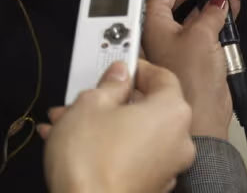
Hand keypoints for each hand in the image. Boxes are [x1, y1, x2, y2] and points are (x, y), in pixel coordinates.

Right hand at [38, 61, 194, 192]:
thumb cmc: (92, 163)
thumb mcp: (90, 104)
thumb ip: (109, 84)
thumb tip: (117, 77)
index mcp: (172, 112)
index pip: (163, 76)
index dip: (138, 67)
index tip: (117, 66)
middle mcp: (178, 140)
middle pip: (148, 107)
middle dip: (112, 100)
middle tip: (86, 96)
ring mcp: (167, 168)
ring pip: (135, 133)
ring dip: (104, 124)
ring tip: (68, 123)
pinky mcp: (151, 187)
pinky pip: (132, 156)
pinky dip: (109, 147)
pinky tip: (78, 146)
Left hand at [142, 0, 239, 138]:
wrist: (203, 115)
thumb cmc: (191, 81)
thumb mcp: (201, 35)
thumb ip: (211, 13)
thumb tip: (218, 1)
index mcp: (154, 26)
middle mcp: (163, 35)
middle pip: (176, 2)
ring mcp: (179, 47)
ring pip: (193, 16)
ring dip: (210, 2)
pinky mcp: (195, 58)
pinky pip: (206, 30)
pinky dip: (218, 19)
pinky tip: (231, 9)